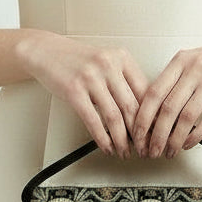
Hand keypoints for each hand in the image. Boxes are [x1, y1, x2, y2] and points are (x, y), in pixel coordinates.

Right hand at [20, 35, 149, 156]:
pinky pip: (93, 120)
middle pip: (132, 107)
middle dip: (140, 134)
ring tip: (124, 151)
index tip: (155, 133)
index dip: (152, 117)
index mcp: (122, 58)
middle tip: (143, 148)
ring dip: (121, 140)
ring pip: (114, 117)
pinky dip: (102, 138)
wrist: (46, 51)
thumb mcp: (107, 63)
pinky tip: (106, 146)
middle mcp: (108, 65)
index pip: (146, 92)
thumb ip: (125, 82)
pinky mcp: (74, 90)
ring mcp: (90, 77)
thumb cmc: (77, 60)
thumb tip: (144, 113)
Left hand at [131, 30, 201, 156]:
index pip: (153, 92)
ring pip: (186, 117)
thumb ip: (176, 79)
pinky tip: (188, 143)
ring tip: (170, 151)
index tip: (137, 134)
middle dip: (156, 135)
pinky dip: (195, 135)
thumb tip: (155, 109)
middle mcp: (194, 68)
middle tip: (151, 149)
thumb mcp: (196, 60)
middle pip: (167, 108)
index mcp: (181, 60)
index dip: (142, 117)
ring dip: (175, 139)